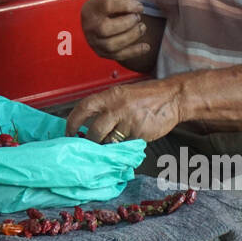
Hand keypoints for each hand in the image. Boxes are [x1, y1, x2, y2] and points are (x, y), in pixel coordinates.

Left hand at [65, 78, 184, 144]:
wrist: (173, 97)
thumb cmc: (147, 95)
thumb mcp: (123, 94)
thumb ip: (106, 106)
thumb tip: (89, 122)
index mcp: (110, 95)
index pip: (84, 107)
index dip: (72, 121)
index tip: (68, 132)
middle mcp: (117, 107)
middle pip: (94, 131)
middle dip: (89, 141)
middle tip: (87, 145)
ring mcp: (129, 121)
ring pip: (109, 141)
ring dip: (106, 146)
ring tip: (107, 145)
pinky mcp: (139, 134)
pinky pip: (125, 145)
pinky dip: (122, 146)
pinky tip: (125, 142)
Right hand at [81, 0, 151, 62]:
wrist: (93, 23)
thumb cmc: (105, 10)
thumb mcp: (109, 0)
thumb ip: (123, 2)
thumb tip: (139, 8)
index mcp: (91, 9)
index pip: (107, 6)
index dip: (126, 6)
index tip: (139, 7)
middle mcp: (89, 27)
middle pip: (105, 28)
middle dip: (127, 23)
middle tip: (138, 18)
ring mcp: (94, 42)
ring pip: (111, 45)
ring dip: (131, 36)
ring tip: (142, 28)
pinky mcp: (101, 53)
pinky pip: (118, 56)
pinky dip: (134, 51)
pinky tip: (146, 46)